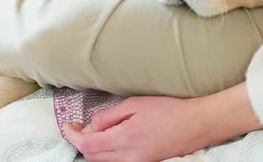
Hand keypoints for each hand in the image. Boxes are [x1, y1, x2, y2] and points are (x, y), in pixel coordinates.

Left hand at [63, 96, 207, 161]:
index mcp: (125, 139)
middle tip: (78, 126)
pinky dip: (104, 154)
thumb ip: (108, 116)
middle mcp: (128, 158)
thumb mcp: (134, 105)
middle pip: (92, 157)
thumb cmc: (167, 110)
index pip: (88, 144)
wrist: (194, 125)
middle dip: (80, 142)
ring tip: (93, 131)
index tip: (68, 126)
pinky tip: (108, 140)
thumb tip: (90, 126)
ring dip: (92, 149)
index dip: (73, 136)